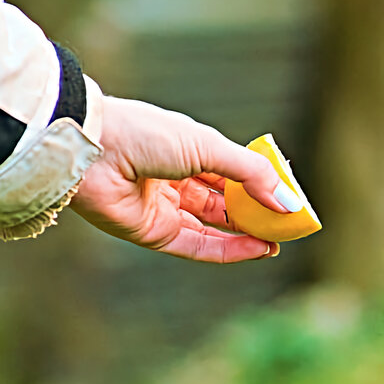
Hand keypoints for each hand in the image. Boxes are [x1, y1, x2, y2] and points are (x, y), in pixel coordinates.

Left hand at [70, 97, 302, 261]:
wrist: (93, 147)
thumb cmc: (146, 133)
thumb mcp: (210, 147)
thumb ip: (252, 174)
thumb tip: (289, 201)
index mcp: (189, 153)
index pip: (235, 177)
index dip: (262, 188)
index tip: (289, 200)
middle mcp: (178, 182)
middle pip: (227, 206)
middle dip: (259, 217)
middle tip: (290, 226)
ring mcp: (166, 210)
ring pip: (216, 229)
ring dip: (249, 237)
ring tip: (279, 240)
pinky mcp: (154, 234)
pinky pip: (198, 247)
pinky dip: (229, 250)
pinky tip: (257, 248)